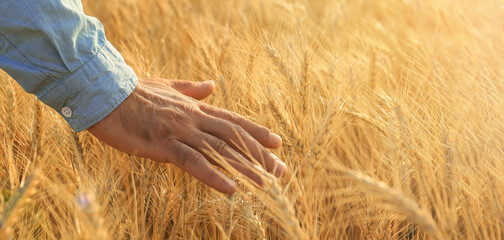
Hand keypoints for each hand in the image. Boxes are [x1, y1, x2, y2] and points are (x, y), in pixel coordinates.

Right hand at [87, 78, 286, 193]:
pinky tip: (230, 188)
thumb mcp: (168, 87)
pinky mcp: (163, 145)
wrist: (105, 94)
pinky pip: (193, 162)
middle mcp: (194, 119)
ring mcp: (180, 131)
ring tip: (266, 183)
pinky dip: (213, 175)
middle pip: (234, 137)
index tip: (277, 142)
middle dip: (260, 154)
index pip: (233, 121)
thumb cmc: (135, 92)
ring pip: (220, 150)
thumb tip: (212, 85)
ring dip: (245, 167)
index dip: (257, 132)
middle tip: (281, 169)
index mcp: (195, 108)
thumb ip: (192, 89)